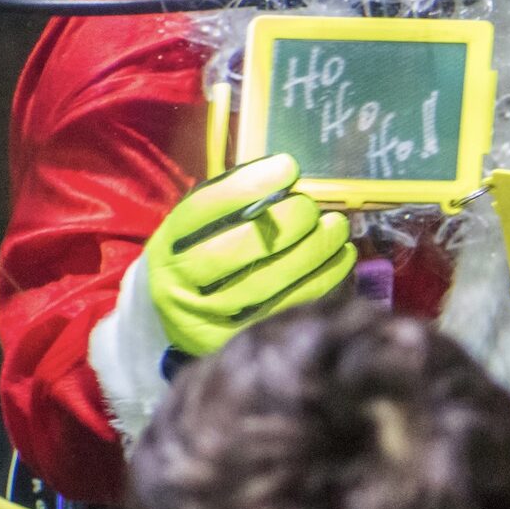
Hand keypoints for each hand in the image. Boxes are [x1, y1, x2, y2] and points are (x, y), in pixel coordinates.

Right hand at [144, 153, 355, 354]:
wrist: (174, 322)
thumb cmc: (198, 257)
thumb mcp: (198, 228)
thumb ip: (232, 202)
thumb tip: (286, 177)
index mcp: (168, 245)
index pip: (206, 208)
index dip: (251, 184)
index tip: (288, 168)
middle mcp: (181, 283)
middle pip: (241, 247)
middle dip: (288, 220)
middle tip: (312, 207)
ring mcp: (210, 318)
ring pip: (270, 280)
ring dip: (314, 249)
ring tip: (336, 228)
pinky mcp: (240, 340)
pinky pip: (290, 306)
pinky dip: (323, 279)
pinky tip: (342, 257)